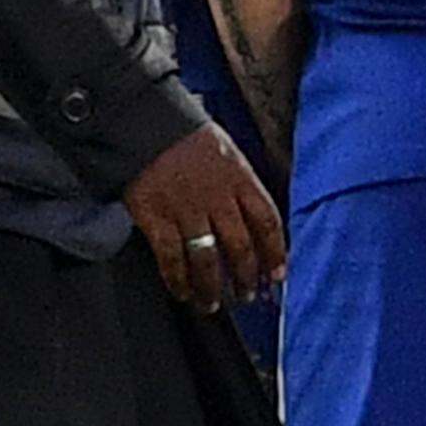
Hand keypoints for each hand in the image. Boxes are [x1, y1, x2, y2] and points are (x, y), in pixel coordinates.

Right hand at [122, 121, 287, 313]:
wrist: (147, 122)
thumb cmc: (189, 138)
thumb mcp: (228, 154)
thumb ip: (241, 186)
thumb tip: (254, 220)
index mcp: (240, 179)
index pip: (267, 221)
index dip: (275, 252)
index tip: (278, 274)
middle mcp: (218, 197)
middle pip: (240, 247)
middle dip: (246, 277)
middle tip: (247, 296)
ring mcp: (187, 209)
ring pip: (208, 260)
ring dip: (212, 288)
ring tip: (213, 303)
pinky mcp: (156, 217)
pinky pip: (172, 258)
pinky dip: (178, 281)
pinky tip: (182, 293)